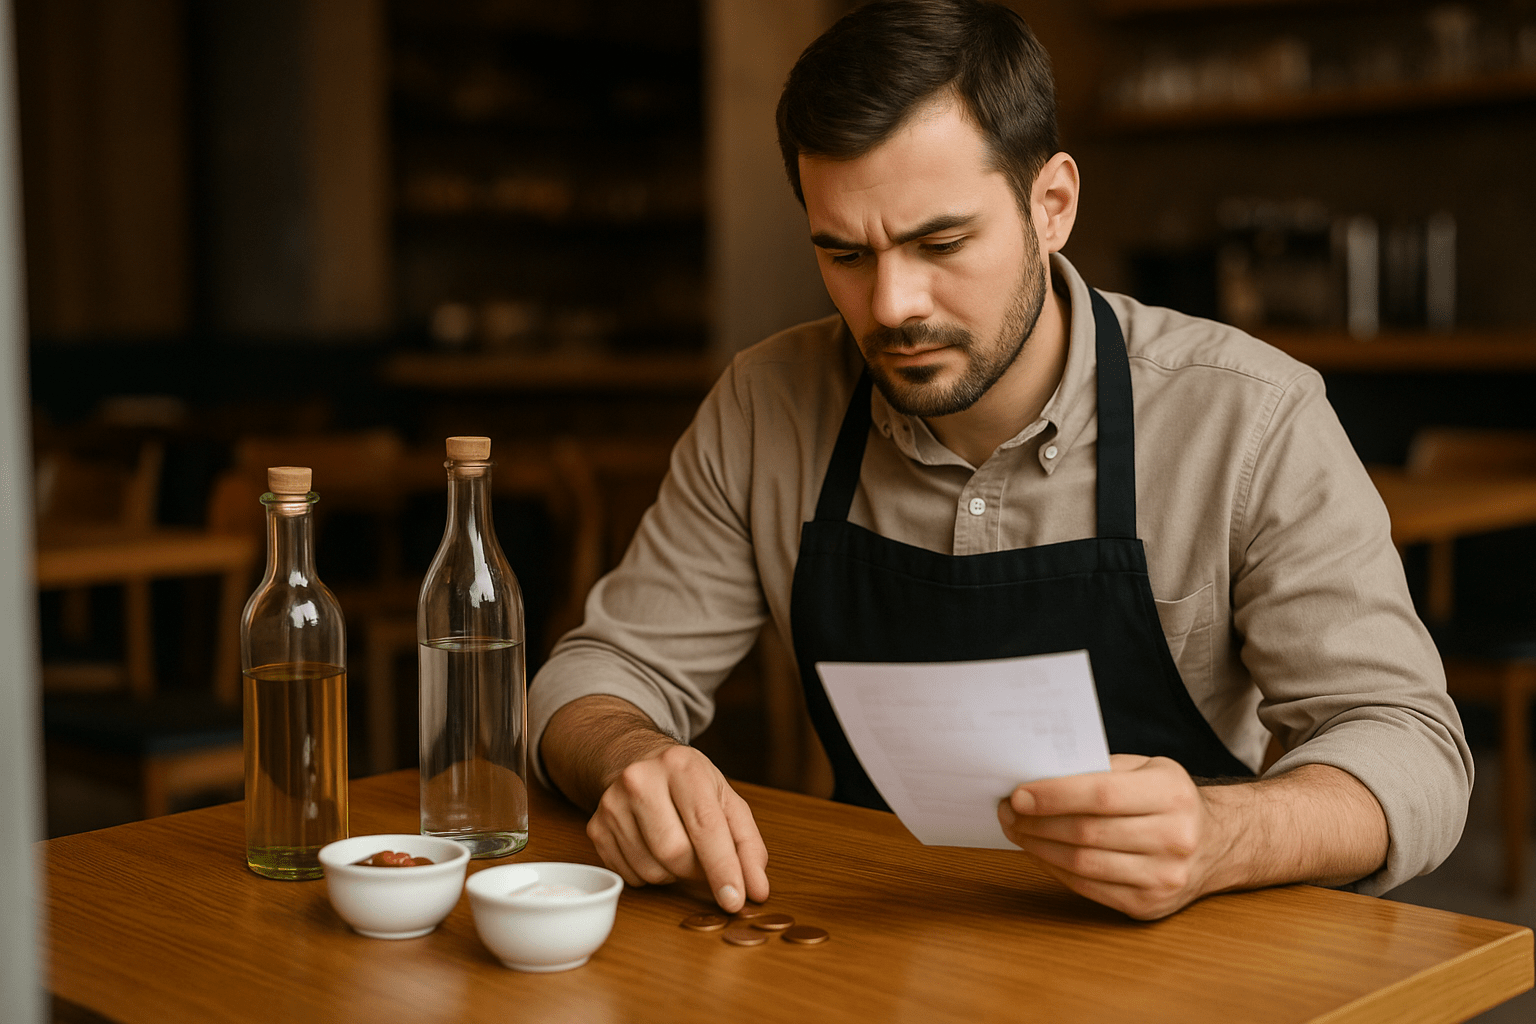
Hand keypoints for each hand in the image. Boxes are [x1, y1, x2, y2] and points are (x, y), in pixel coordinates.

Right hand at [587, 743, 770, 912]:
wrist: (639, 761)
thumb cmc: (689, 785)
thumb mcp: (726, 801)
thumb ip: (748, 845)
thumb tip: (757, 890)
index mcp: (682, 766)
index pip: (705, 826)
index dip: (723, 868)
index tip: (735, 900)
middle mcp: (642, 779)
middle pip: (674, 853)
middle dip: (697, 872)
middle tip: (705, 866)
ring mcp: (613, 804)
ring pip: (651, 870)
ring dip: (674, 875)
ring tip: (678, 848)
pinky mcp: (596, 827)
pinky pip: (630, 876)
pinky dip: (650, 875)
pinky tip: (654, 850)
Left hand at [997, 753, 1233, 919]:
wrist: (1219, 844)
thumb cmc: (1169, 799)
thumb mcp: (1148, 768)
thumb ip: (1100, 768)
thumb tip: (1038, 774)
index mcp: (1172, 794)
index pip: (1100, 794)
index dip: (1053, 796)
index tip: (1017, 794)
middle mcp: (1175, 838)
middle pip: (1086, 832)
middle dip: (1036, 822)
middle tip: (1007, 811)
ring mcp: (1164, 878)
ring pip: (1082, 864)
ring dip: (1038, 847)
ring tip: (1016, 830)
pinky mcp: (1150, 906)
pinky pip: (1088, 888)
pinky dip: (1055, 869)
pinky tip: (1040, 851)